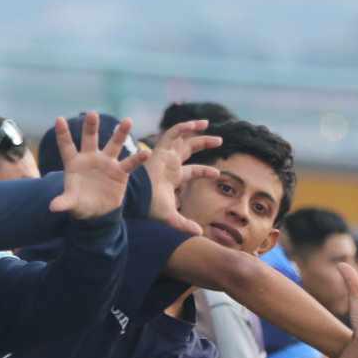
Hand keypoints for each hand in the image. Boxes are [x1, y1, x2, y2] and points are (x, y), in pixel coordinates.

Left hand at [48, 112, 150, 219]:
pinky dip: (138, 159)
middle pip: (90, 139)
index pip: (67, 146)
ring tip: (128, 121)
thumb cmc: (80, 203)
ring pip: (114, 144)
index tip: (59, 119)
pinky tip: (146, 153)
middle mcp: (90, 158)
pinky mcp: (120, 171)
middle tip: (92, 114)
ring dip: (121, 133)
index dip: (63, 134)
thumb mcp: (71, 203)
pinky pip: (130, 163)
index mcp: (74, 163)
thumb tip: (52, 207)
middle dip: (91, 126)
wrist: (97, 210)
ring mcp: (107, 162)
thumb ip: (64, 202)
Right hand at [142, 119, 221, 233]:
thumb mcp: (171, 217)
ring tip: (208, 123)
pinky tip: (198, 124)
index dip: (205, 171)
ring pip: (181, 138)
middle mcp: (169, 164)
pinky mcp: (160, 149)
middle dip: (203, 144)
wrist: (137, 197)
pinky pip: (173, 133)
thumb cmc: (150, 207)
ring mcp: (164, 155)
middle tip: (220, 141)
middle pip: (188, 150)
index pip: (192, 170)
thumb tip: (200, 234)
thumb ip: (185, 224)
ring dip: (195, 130)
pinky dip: (184, 126)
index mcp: (172, 177)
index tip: (218, 174)